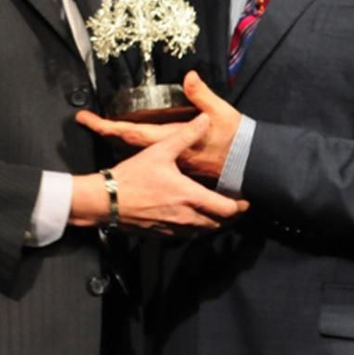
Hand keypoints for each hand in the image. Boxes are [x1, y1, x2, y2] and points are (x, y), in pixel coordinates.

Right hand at [72, 116, 246, 235]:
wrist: (107, 200)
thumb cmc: (133, 176)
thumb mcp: (160, 151)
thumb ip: (186, 135)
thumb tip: (204, 119)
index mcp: (190, 196)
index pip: (227, 209)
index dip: (241, 206)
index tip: (246, 199)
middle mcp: (187, 217)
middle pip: (220, 224)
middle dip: (232, 216)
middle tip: (237, 206)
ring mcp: (175, 229)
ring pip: (205, 231)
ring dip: (215, 223)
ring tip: (219, 211)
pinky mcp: (164, 234)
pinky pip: (189, 235)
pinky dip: (197, 227)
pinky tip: (194, 216)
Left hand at [76, 71, 239, 180]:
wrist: (248, 165)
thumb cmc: (234, 139)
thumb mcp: (220, 112)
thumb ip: (202, 95)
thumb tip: (188, 76)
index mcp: (171, 139)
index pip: (132, 131)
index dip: (107, 126)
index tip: (86, 118)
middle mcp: (166, 154)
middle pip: (128, 143)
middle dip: (107, 132)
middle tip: (88, 120)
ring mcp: (171, 163)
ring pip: (138, 151)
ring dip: (118, 140)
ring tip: (103, 128)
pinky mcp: (178, 168)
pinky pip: (150, 158)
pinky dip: (136, 149)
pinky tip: (131, 143)